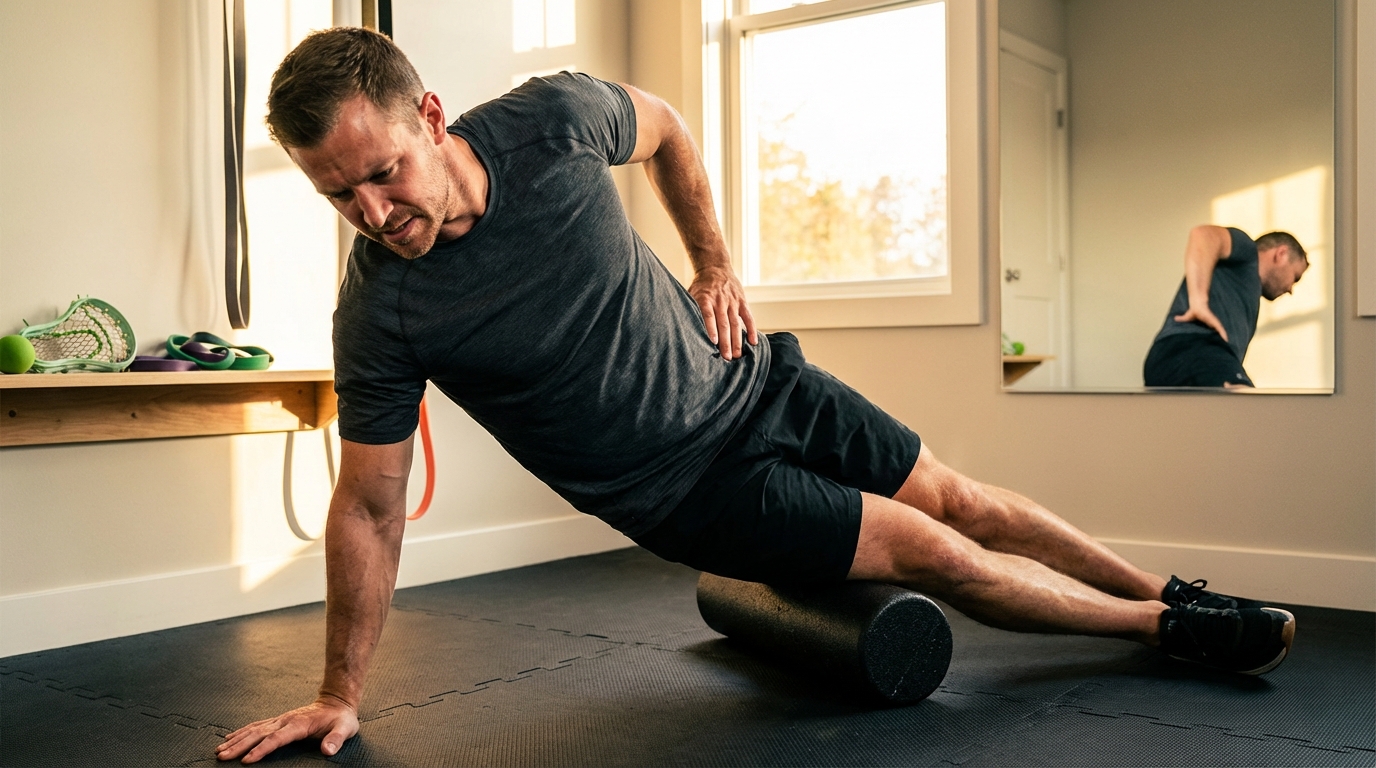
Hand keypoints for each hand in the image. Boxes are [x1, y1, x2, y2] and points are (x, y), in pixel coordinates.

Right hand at [216, 696, 357, 763]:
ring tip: (219, 751)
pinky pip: (256, 726)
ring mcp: (280, 719)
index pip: (276, 738)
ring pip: (253, 729)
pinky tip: (230, 738)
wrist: (337, 701)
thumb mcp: (345, 728)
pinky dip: (241, 732)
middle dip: (239, 746)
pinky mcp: (278, 720)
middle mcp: (286, 720)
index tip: (247, 760)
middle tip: (222, 757)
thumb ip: (336, 739)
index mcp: (299, 724)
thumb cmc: (341, 718)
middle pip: (258, 734)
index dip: (262, 749)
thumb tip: (327, 750)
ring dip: (236, 740)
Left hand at [689, 265, 757, 360]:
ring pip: (736, 323)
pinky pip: (748, 317)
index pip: (709, 315)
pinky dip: (751, 329)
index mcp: (705, 299)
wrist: (715, 268)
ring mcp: (732, 302)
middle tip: (727, 358)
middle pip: (724, 323)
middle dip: (725, 342)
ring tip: (737, 355)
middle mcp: (720, 301)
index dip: (711, 328)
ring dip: (737, 340)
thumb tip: (680, 327)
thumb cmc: (700, 286)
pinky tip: (753, 342)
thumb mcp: (691, 293)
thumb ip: (690, 308)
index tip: (713, 342)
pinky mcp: (742, 302)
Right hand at [1174, 304, 1227, 341]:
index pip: (1211, 331)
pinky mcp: (1214, 321)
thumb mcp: (1187, 317)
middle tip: (1223, 346)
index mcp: (1207, 323)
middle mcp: (1211, 323)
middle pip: (1217, 332)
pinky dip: (1223, 333)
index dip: (1214, 337)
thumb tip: (1174, 318)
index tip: (1215, 343)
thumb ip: (1182, 319)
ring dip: (1223, 337)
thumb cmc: (1194, 310)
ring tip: (1227, 344)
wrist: (1197, 305)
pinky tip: (1226, 339)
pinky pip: (1220, 328)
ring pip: (1220, 331)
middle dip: (1220, 338)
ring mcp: (1213, 322)